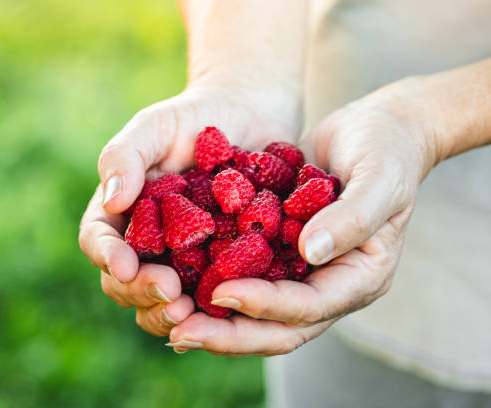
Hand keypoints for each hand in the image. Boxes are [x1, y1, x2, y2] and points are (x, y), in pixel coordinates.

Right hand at [79, 77, 301, 336]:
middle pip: (127, 283)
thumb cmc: (195, 117)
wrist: (249, 118)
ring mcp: (184, 261)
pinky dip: (214, 309)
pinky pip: (213, 296)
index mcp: (122, 213)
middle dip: (142, 293)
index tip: (125, 265)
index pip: (99, 241)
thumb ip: (126, 155)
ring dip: (170, 313)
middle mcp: (148, 244)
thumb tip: (111, 201)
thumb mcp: (156, 126)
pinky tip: (230, 309)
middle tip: (169, 293)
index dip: (107, 257)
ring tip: (192, 311)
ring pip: (164, 302)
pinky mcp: (223, 269)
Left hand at [167, 78, 439, 354]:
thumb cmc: (385, 150)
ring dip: (214, 320)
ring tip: (169, 319)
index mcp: (359, 278)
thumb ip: (352, 217)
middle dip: (229, 334)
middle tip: (181, 334)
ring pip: (256, 312)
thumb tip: (310, 253)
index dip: (265, 305)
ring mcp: (302, 272)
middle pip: (277, 327)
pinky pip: (244, 278)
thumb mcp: (378, 178)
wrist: (373, 132)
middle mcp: (327, 285)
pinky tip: (175, 283)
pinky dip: (212, 285)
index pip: (308, 307)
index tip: (222, 293)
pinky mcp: (278, 252)